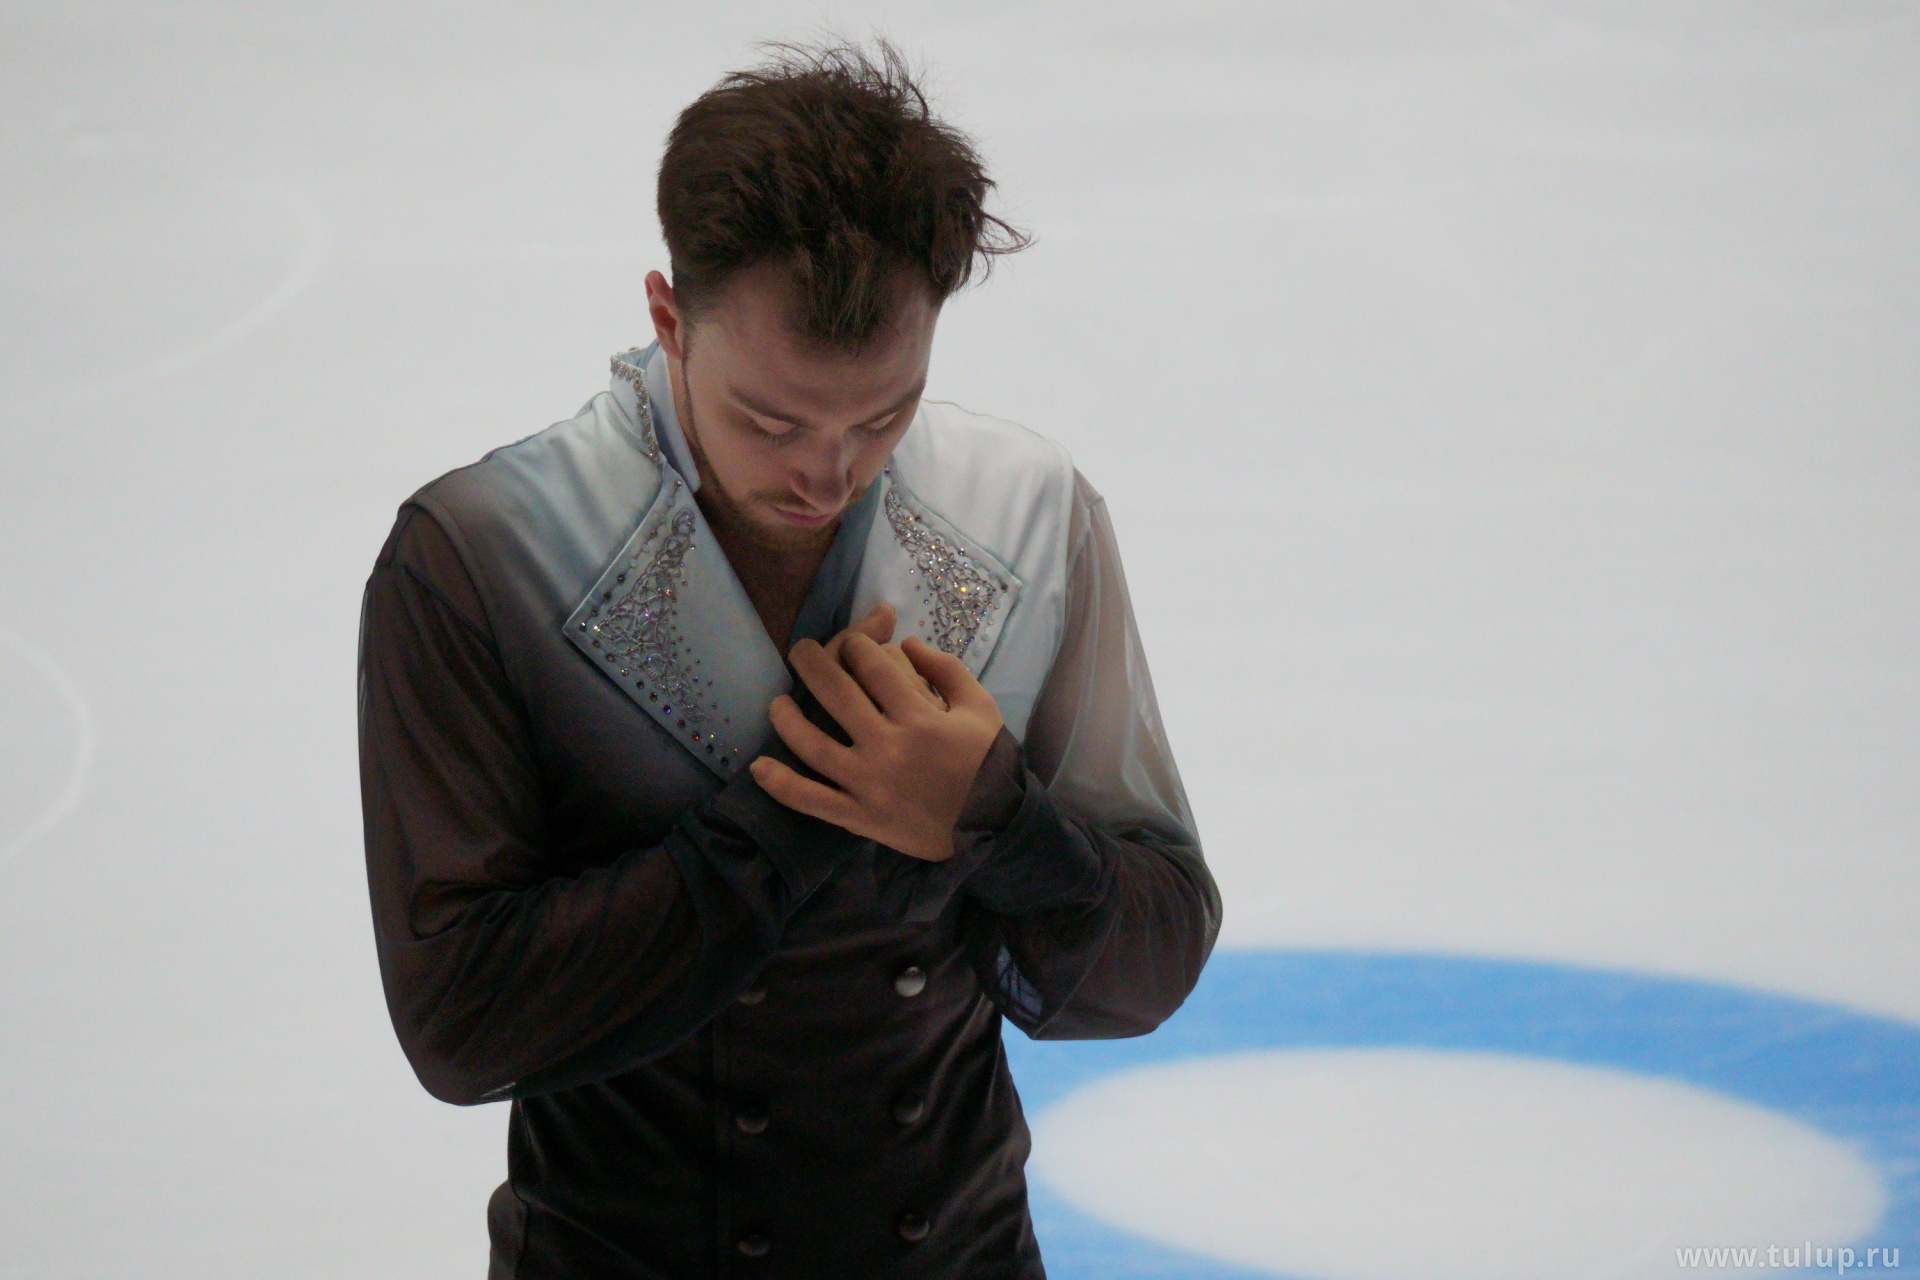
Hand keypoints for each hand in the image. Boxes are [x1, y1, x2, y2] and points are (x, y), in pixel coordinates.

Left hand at [753, 627, 1003, 861]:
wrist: (993, 825)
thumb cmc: (986, 762)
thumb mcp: (980, 706)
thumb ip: (945, 668)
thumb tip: (907, 642)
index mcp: (919, 716)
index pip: (872, 666)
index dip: (857, 644)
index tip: (853, 643)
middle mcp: (888, 746)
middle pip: (836, 693)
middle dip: (812, 662)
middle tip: (799, 650)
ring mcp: (869, 784)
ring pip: (813, 745)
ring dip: (787, 718)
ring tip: (777, 701)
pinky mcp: (860, 817)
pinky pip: (813, 801)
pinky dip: (782, 785)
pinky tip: (758, 767)